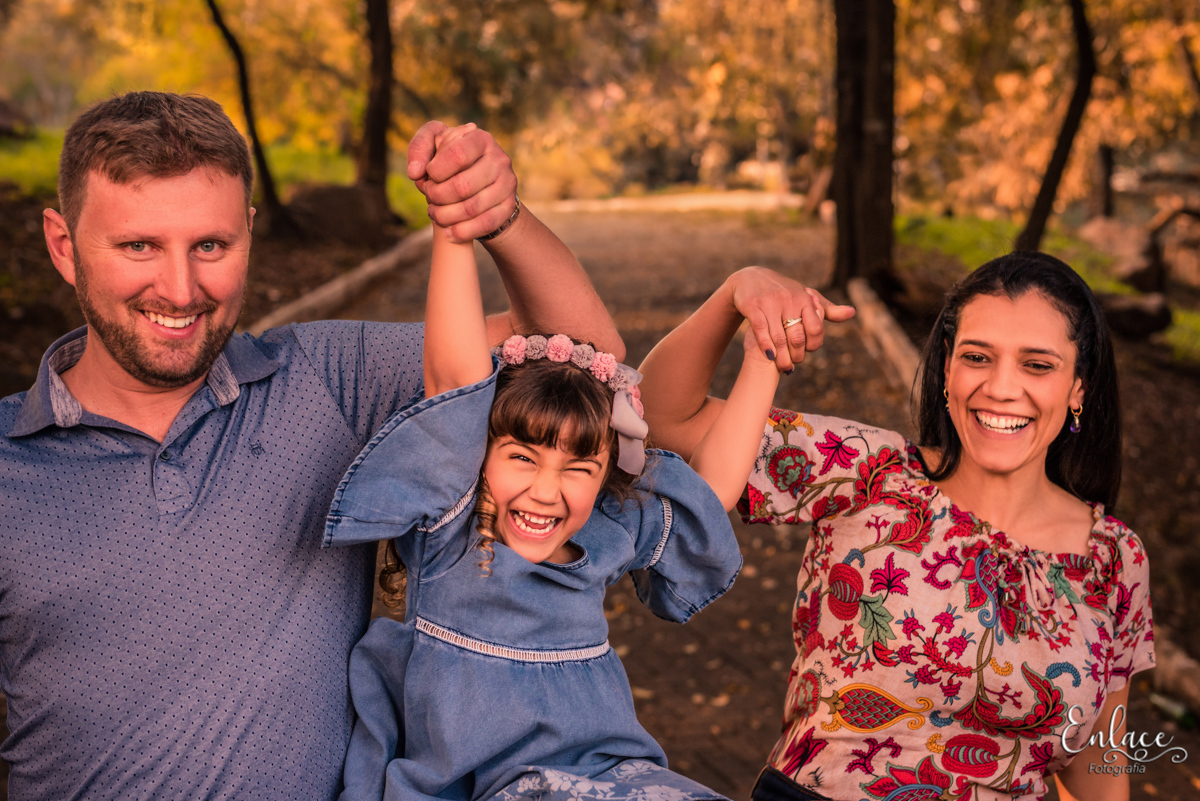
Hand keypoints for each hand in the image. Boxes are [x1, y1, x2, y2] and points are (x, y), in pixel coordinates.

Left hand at [407, 121, 518, 242]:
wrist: (481, 178)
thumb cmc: (451, 159)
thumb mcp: (434, 143)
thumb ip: (419, 148)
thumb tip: (415, 172)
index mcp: (480, 139)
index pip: (457, 154)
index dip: (436, 170)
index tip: (428, 175)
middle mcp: (499, 160)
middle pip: (463, 186)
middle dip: (437, 196)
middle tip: (429, 197)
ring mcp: (507, 184)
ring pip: (472, 208)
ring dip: (445, 215)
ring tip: (434, 213)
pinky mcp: (508, 206)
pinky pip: (485, 224)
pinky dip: (462, 232)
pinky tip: (448, 233)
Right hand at [728, 266, 855, 372]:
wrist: (750, 278)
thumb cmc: (783, 291)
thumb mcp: (805, 297)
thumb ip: (826, 309)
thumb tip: (852, 313)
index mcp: (805, 299)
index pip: (816, 328)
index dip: (813, 345)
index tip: (807, 352)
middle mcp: (789, 300)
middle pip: (797, 337)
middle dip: (797, 355)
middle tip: (794, 365)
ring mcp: (770, 303)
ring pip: (779, 338)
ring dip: (782, 358)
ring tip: (784, 367)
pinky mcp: (753, 306)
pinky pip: (761, 330)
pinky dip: (766, 346)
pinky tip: (769, 357)